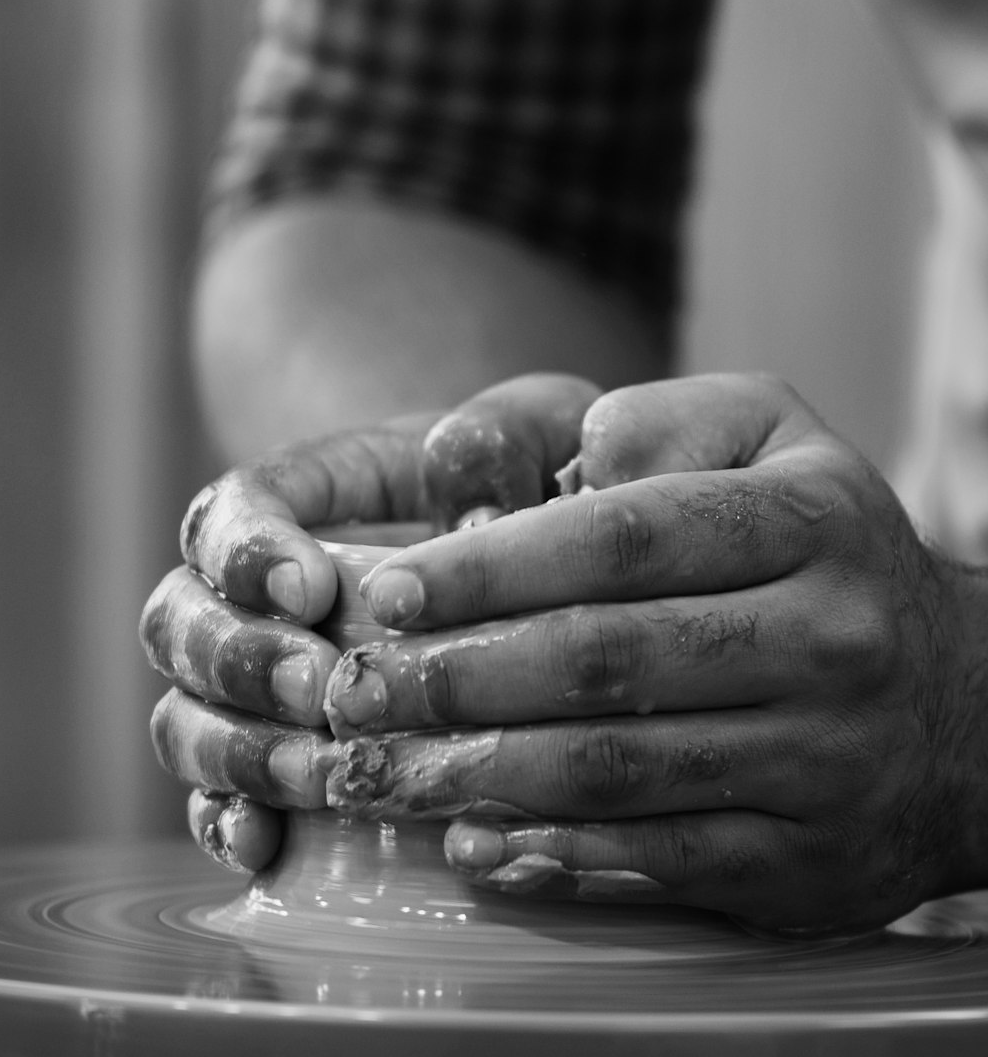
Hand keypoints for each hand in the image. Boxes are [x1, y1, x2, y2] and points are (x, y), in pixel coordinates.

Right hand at [139, 377, 598, 872]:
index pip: (224, 512)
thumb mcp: (528, 431)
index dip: (246, 551)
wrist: (531, 561)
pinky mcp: (269, 759)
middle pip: (180, 619)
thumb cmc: (521, 482)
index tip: (311, 586)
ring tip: (322, 773)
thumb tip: (477, 518)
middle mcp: (246, 592)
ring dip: (237, 751)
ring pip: (182, 716)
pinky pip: (209, 799)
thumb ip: (496, 445)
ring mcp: (248, 682)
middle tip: (324, 687)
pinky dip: (226, 823)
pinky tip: (265, 846)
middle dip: (240, 659)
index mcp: (293, 496)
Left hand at [322, 372, 987, 934]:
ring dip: (482, 772)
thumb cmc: (833, 552)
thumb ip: (664, 424)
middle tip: (357, 688)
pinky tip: (476, 842)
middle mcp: (826, 639)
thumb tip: (553, 474)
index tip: (391, 590)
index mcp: (809, 521)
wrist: (968, 707)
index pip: (622, 538)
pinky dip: (558, 855)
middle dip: (459, 676)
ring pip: (621, 769)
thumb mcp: (778, 436)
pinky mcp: (808, 860)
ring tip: (383, 768)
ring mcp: (823, 759)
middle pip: (606, 659)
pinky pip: (663, 860)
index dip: (492, 566)